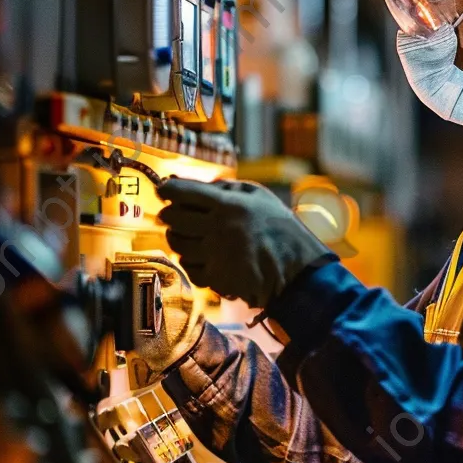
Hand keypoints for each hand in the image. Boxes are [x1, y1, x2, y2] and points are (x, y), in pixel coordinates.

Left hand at [156, 178, 331, 309]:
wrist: (297, 269)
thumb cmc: (280, 228)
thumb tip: (191, 185)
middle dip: (170, 214)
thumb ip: (226, 187)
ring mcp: (215, 254)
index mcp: (229, 204)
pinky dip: (191, 261)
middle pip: (172, 218)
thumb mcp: (258, 196)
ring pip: (177, 243)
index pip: (182, 191)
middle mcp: (218, 228)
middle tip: (175, 215)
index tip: (165, 189)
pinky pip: (189, 267)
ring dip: (180, 238)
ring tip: (193, 236)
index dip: (168, 189)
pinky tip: (203, 257)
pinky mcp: (216, 277)